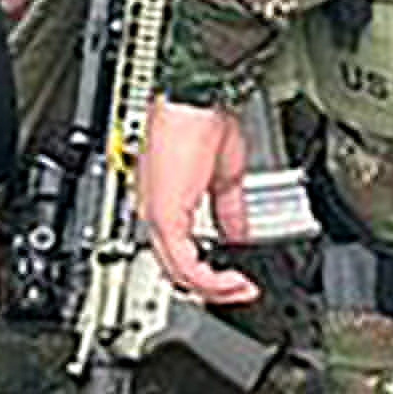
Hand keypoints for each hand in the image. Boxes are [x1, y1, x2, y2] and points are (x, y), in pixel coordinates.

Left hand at [131, 90, 260, 308]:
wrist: (197, 101)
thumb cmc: (201, 119)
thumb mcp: (223, 175)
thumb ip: (228, 209)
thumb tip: (239, 232)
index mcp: (164, 200)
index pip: (178, 251)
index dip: (206, 271)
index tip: (235, 278)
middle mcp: (152, 210)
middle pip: (174, 268)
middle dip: (211, 287)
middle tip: (239, 291)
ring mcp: (155, 214)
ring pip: (177, 272)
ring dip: (213, 289)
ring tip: (240, 290)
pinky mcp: (165, 216)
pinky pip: (184, 263)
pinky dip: (210, 279)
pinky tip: (230, 281)